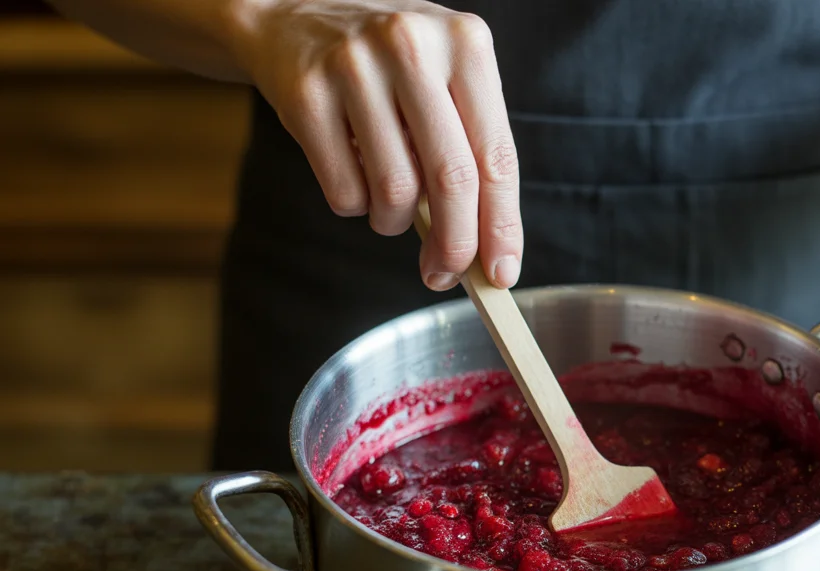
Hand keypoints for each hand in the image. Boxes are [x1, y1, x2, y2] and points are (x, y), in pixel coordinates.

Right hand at [232, 0, 521, 290]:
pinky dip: (355, 206)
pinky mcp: (306, 95)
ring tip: (389, 204)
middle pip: (452, 179)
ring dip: (395, 221)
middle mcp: (413, 47)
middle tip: (445, 274)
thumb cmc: (391, 63)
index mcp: (466, 43)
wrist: (296, 11)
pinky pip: (344, 191)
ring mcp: (354, 67)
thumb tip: (487, 248)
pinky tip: (355, 176)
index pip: (497, 155)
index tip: (502, 273)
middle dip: (455, 243)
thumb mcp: (445, 77)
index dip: (502, 225)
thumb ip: (471, 148)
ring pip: (394, 191)